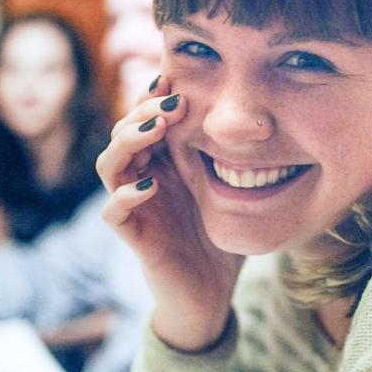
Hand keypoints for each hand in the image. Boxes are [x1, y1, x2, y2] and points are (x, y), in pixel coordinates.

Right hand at [96, 78, 243, 351]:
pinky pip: (113, 212)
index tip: (175, 77)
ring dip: (128, 141)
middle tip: (171, 100)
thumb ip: (238, 157)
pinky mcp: (133, 236)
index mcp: (165, 162)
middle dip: (143, 110)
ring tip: (154, 128)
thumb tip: (263, 118)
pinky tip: (149, 186)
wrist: (210, 295)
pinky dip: (125, 196)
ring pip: (109, 164)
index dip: (154, 96)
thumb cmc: (221, 240)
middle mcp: (144, 178)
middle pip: (124, 132)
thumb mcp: (233, 190)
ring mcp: (135, 206)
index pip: (146, 118)